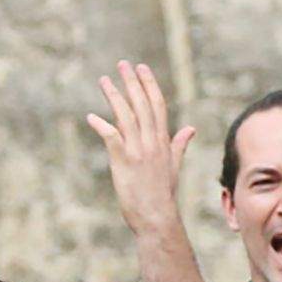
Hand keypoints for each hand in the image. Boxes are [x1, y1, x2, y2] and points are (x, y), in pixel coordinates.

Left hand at [86, 61, 195, 240]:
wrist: (156, 217)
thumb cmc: (162, 194)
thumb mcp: (173, 166)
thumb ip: (178, 144)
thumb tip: (190, 129)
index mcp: (162, 141)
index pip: (158, 105)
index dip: (149, 84)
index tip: (141, 68)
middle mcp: (151, 142)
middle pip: (142, 105)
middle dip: (132, 82)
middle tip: (122, 64)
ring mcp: (137, 151)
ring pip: (126, 116)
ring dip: (114, 97)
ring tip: (104, 81)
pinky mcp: (123, 162)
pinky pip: (111, 138)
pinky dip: (102, 125)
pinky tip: (91, 116)